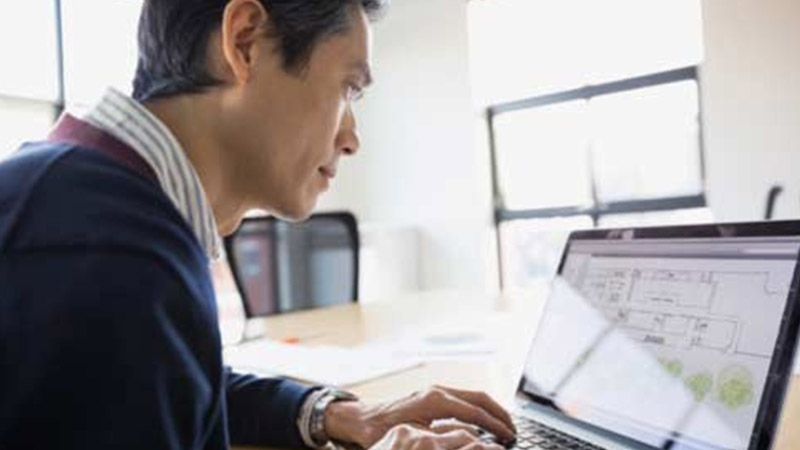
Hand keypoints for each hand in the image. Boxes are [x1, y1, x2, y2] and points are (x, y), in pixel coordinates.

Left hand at [325, 386, 516, 448]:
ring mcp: (435, 391)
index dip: (495, 426)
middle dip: (500, 414)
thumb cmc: (380, 431)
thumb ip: (436, 439)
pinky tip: (485, 422)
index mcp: (434, 400)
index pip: (474, 412)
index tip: (510, 437)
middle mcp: (437, 391)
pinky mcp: (433, 396)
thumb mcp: (410, 437)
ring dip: (492, 410)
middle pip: (480, 398)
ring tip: (506, 427)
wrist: (361, 418)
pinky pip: (464, 399)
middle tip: (515, 431)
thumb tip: (465, 441)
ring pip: (473, 396)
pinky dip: (479, 408)